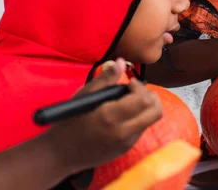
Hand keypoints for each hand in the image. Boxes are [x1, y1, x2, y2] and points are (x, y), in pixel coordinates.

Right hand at [41, 58, 162, 173]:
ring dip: (145, 108)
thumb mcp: (84, 96)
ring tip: (128, 103)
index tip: (128, 84)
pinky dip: (138, 119)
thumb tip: (121, 62)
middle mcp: (124, 132)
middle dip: (150, 97)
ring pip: (150, 121)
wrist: (61, 154)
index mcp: (112, 116)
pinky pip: (141, 130)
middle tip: (135, 92)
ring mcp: (127, 143)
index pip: (144, 99)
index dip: (139, 87)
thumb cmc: (69, 121)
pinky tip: (122, 116)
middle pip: (156, 112)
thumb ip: (106, 79)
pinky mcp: (126, 149)